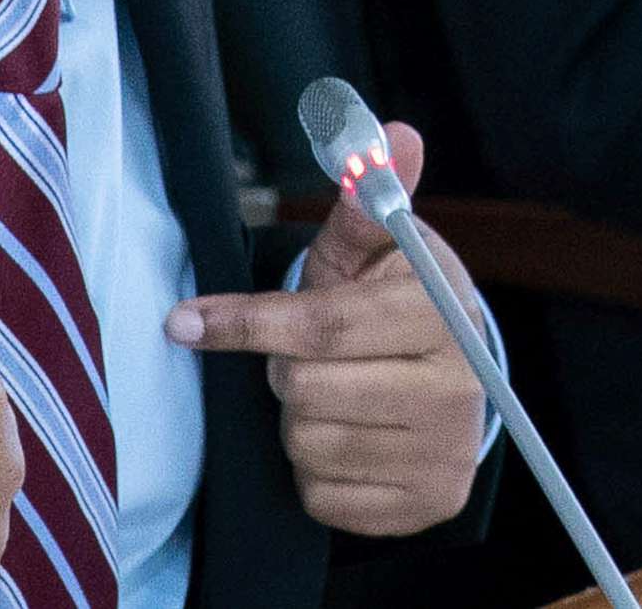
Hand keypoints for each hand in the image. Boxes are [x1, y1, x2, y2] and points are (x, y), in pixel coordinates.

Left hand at [166, 121, 487, 535]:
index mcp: (443, 316)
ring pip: (307, 444)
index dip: (247, 322)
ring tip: (329, 391)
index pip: (324, 326)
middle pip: (303, 390)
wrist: (448, 379)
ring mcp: (444, 456)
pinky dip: (314, 470)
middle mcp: (456, 391)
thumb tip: (394, 133)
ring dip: (296, 420)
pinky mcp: (425, 507)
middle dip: (280, 368)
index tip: (185, 321)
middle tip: (300, 353)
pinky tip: (344, 439)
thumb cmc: (390, 302)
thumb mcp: (376, 248)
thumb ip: (367, 196)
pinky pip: (322, 496)